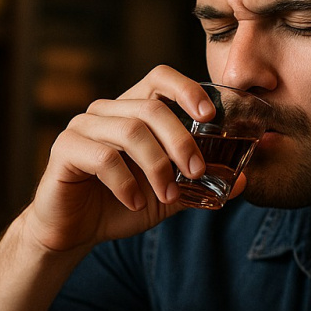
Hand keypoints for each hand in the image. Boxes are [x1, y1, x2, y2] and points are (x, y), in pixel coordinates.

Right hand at [21, 66, 228, 252]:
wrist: (74, 232)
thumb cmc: (120, 205)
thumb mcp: (168, 196)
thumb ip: (200, 185)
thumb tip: (245, 181)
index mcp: (132, 111)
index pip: (160, 78)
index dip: (186, 88)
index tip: (210, 114)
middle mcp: (106, 111)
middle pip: (150, 107)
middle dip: (180, 140)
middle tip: (196, 171)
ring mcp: (82, 127)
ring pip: (130, 131)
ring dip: (156, 166)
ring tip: (168, 195)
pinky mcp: (65, 150)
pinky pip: (103, 157)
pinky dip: (126, 183)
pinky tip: (135, 203)